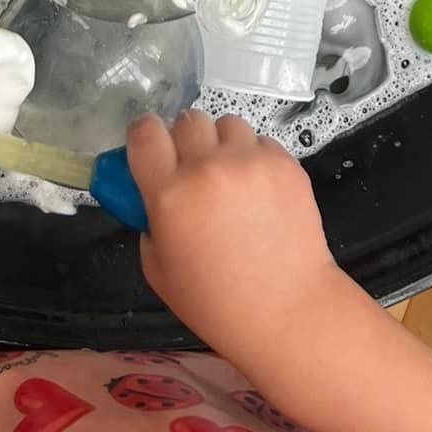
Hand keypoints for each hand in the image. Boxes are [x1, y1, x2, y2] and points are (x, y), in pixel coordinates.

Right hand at [128, 112, 347, 370]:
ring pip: (226, 124)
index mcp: (169, 194)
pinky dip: (256, 159)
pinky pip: (260, 142)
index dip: (144, 136)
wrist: (287, 311)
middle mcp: (207, 168)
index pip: (144, 132)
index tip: (151, 149)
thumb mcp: (158, 270)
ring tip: (232, 180)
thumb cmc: (215, 303)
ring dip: (223, 145)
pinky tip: (261, 193)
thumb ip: (151, 221)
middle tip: (194, 171)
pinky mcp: (284, 162)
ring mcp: (249, 161)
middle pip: (186, 120)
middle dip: (186, 141)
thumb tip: (153, 191)